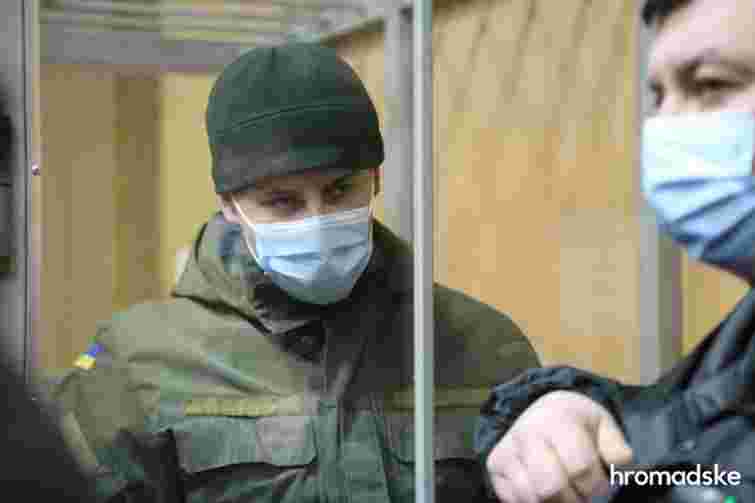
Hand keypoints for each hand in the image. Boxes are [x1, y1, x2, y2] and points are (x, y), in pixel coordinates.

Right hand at [486, 391, 632, 502]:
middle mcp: (526, 433)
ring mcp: (507, 450)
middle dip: (574, 499)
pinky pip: (515, 501)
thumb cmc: (577, 425)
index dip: (597, 485)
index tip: (600, 483)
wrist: (543, 412)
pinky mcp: (494, 466)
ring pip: (533, 498)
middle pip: (550, 487)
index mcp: (557, 419)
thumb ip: (616, 448)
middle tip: (582, 494)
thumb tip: (619, 466)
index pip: (580, 468)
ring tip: (565, 491)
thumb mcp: (603, 426)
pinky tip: (546, 491)